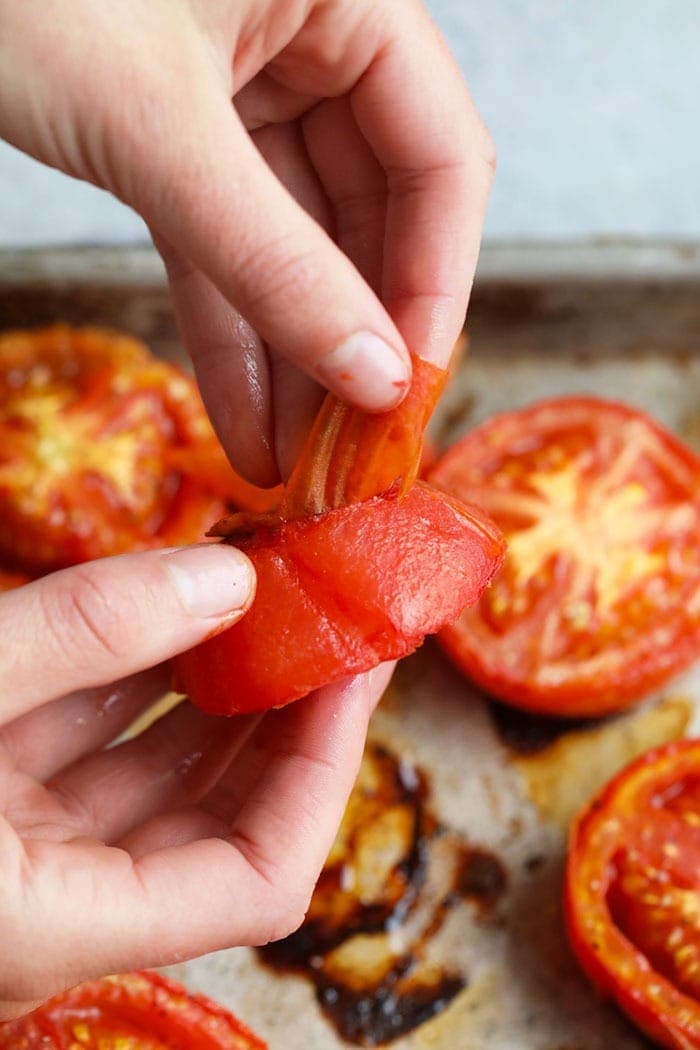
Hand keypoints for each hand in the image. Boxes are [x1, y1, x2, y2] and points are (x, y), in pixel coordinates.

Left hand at [0, 0, 494, 481]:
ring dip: (292, 356)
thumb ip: (271, 255)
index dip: (435, 284)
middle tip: (349, 448)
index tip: (407, 390)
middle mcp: (309, 38)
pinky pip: (222, 242)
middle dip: (353, 339)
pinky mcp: (180, 132)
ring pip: (294, 242)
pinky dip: (230, 326)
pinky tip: (247, 415)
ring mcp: (244, 87)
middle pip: (372, 214)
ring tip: (296, 460)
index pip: (441, 158)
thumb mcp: (153, 125)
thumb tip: (371, 375)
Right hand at [0, 545, 391, 1017]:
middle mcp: (57, 907)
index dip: (323, 769)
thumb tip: (230, 577)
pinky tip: (167, 612)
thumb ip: (80, 635)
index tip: (354, 665)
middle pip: (221, 822)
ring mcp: (23, 856)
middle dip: (281, 712)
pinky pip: (87, 749)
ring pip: (154, 778)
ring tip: (261, 599)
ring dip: (212, 687)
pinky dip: (131, 679)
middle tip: (328, 616)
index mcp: (55, 926)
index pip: (258, 880)